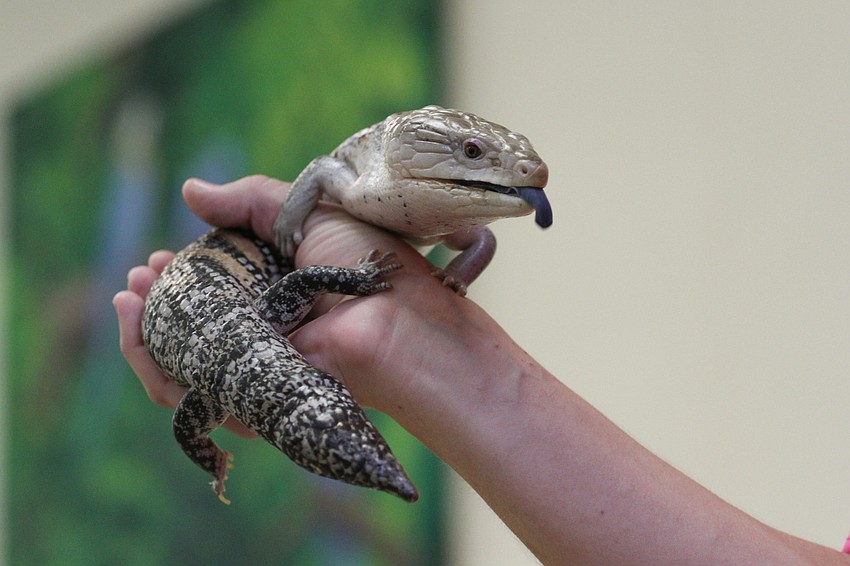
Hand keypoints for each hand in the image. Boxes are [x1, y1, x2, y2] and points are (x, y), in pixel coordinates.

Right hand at [114, 175, 451, 424]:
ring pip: (178, 364)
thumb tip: (189, 191)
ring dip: (142, 335)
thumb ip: (249, 201)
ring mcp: (254, 368)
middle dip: (151, 304)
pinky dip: (156, 368)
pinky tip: (141, 334)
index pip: (211, 290)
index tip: (156, 258)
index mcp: (274, 291)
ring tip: (129, 301)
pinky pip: (191, 394)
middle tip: (136, 278)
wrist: (398, 319)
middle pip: (187, 328)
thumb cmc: (366, 264)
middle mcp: (261, 330)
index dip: (177, 276)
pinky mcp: (247, 400)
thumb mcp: (306, 213)